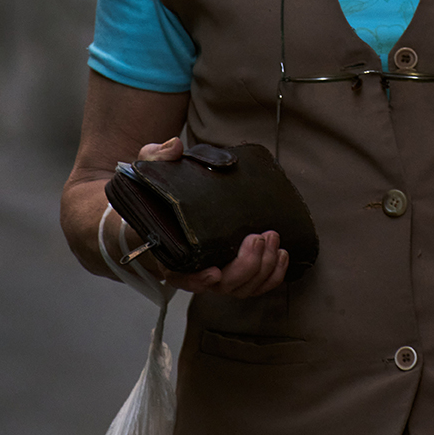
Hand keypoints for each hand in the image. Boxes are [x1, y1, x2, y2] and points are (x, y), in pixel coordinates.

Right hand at [135, 138, 289, 296]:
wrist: (171, 208)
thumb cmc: (160, 194)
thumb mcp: (151, 170)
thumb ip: (157, 157)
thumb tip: (174, 146)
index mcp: (171, 254)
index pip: (181, 277)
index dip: (197, 280)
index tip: (214, 272)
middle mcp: (195, 269)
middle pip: (223, 285)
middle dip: (246, 265)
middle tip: (258, 237)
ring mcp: (218, 273)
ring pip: (243, 288)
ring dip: (263, 268)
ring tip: (273, 238)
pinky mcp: (237, 270)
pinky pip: (257, 284)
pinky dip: (272, 276)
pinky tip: (282, 255)